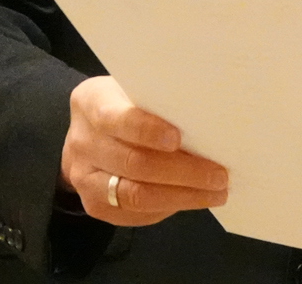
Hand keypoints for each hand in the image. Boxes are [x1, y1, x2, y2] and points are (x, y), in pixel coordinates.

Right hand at [59, 76, 227, 226]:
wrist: (90, 131)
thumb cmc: (126, 103)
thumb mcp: (136, 88)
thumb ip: (159, 101)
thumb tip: (208, 121)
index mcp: (92, 103)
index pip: (118, 118)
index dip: (147, 130)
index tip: (178, 139)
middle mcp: (83, 142)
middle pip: (133, 163)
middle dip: (182, 172)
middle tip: (219, 175)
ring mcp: (84, 177)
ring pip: (135, 195)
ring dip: (181, 196)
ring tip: (215, 192)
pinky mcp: (94, 205)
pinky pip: (133, 214)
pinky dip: (167, 208)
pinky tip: (192, 199)